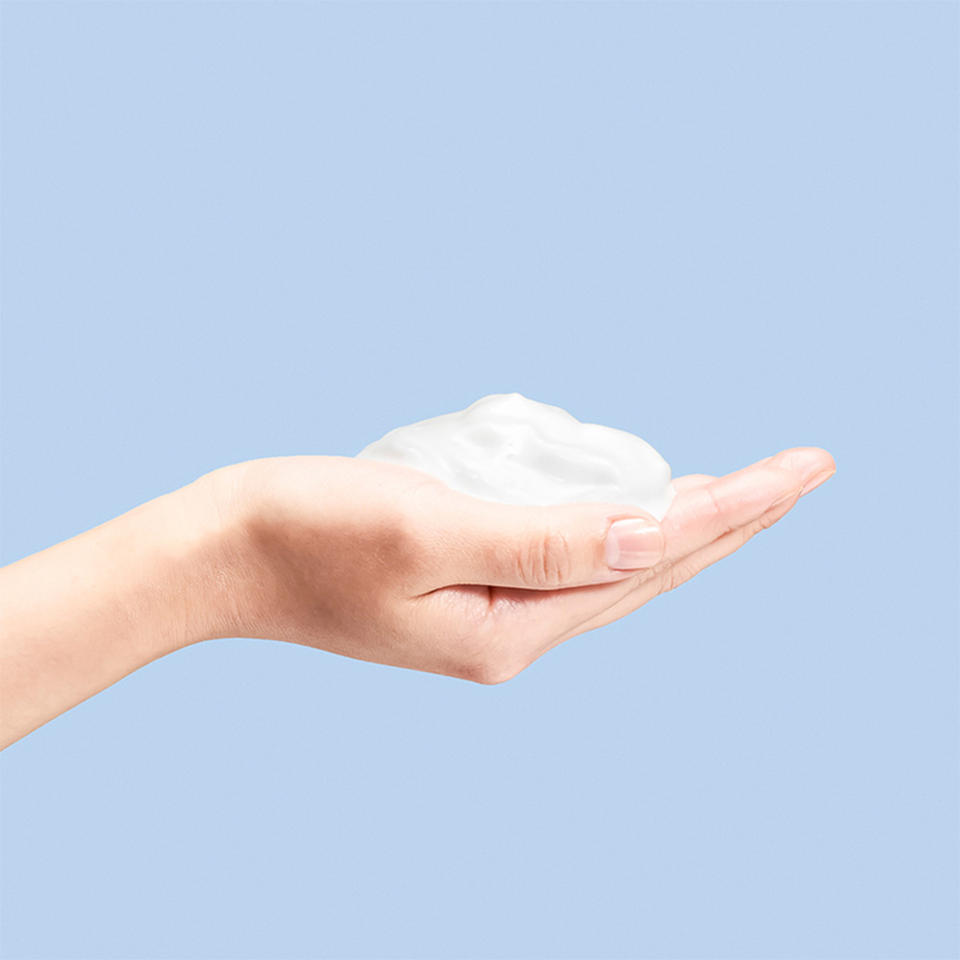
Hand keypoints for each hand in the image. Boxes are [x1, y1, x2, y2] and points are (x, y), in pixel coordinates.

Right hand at [208, 447, 834, 683]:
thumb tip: (659, 528)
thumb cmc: (308, 531)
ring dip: (685, 529)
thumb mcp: (427, 527)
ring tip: (744, 496)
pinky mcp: (468, 591)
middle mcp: (515, 634)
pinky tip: (636, 512)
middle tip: (801, 474)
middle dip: (733, 521)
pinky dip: (621, 532)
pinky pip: (571, 562)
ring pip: (617, 570)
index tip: (807, 466)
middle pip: (651, 572)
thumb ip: (546, 540)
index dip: (738, 508)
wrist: (225, 554)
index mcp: (514, 630)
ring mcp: (492, 617)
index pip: (654, 557)